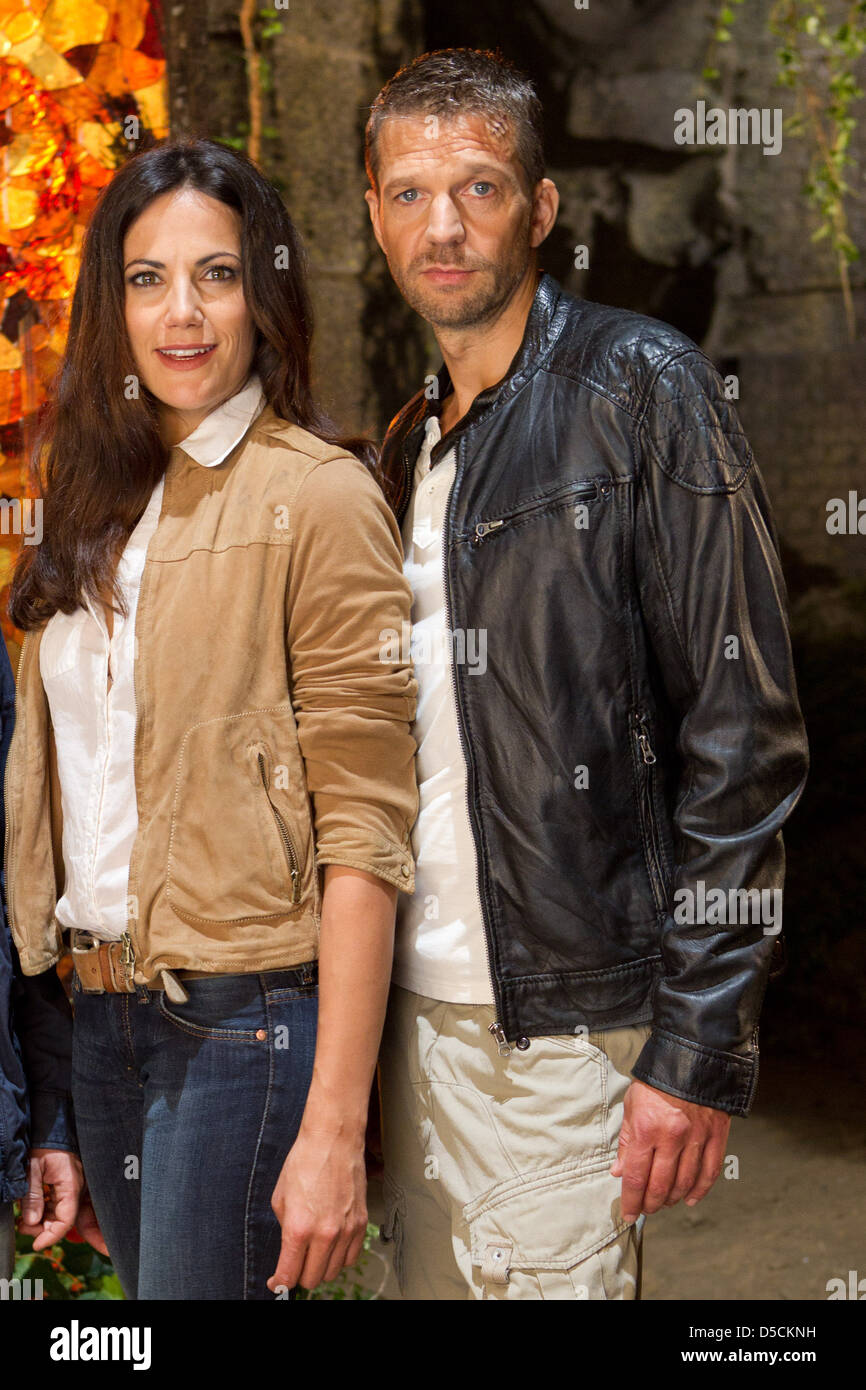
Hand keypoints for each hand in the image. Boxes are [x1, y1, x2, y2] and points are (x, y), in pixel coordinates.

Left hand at [17, 1149, 108, 1254]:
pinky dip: (45, 1211)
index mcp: (71, 1186)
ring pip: (59, 1214)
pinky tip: (32, 1210)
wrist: (54, 1127)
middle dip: (44, 1229)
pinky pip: (58, 1205)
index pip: (66, 1220)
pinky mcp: (67, 1186)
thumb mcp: (34, 1168)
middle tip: (23, 1226)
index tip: (36, 1244)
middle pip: (63, 1220)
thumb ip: (33, 1195)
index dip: (51, 1235)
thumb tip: (32, 1221)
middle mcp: (76, 1189)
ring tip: (23, 1219)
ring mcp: (72, 1188)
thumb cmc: (46, 1145)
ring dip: (42, 1221)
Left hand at [267, 1128, 367, 1293]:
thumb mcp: (280, 1198)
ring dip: (320, 1268)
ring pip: (333, 1272)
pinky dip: (340, 1258)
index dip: (280, 1283)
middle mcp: (324, 1234)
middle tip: (294, 1264)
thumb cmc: (304, 1162)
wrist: (333, 1140)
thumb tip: (289, 1250)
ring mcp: (346, 1230)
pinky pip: (352, 1257)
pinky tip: (332, 1246)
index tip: (277, 1282)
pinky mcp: (361, 1223)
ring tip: (313, 1253)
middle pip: (312, 1279)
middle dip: (299, 1276)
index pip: (289, 1275)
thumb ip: (285, 1229)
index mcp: (299, 1229)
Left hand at [610, 1080, 730, 1222]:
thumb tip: (618, 1171)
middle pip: (660, 1185)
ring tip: (664, 1203)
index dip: (631, 1200)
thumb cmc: (657, 1082)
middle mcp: (672, 1137)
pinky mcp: (716, 1135)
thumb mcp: (632, 1105)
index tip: (629, 1213)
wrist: (692, 1057)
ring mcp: (697, 1138)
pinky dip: (700, 1190)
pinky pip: (710, 1171)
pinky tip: (690, 1198)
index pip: (636, 1176)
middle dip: (651, 1203)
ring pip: (684, 1182)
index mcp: (647, 1129)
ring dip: (672, 1198)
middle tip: (646, 1210)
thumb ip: (627, 1142)